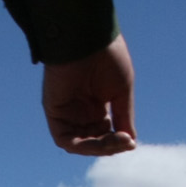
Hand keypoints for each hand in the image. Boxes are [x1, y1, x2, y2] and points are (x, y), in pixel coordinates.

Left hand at [41, 35, 135, 155]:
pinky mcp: (54, 112)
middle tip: (125, 142)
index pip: (105, 134)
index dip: (117, 142)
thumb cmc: (107, 56)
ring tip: (115, 141)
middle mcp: (80, 110)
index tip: (131, 142)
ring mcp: (67, 112)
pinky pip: (64, 139)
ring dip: (98, 148)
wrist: (88, 38)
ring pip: (79, 144)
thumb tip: (130, 143)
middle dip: (110, 146)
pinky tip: (100, 140)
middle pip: (93, 141)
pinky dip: (82, 145)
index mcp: (96, 104)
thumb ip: (123, 117)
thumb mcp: (121, 91)